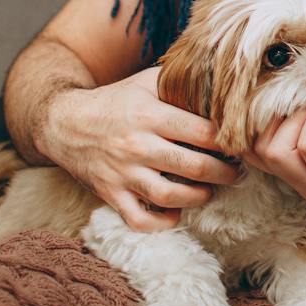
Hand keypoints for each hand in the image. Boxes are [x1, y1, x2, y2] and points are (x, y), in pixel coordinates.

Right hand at [38, 65, 240, 232]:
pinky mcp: (110, 194)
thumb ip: (181, 86)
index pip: (202, 132)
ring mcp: (122, 173)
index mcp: (149, 115)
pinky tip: (177, 212)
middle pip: (193, 166)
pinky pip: (139, 220)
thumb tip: (221, 88)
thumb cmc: (116, 101)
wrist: (64, 122)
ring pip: (170, 195)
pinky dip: (162, 223)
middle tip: (236, 172)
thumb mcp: (146, 83)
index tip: (240, 144)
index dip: (228, 140)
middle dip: (224, 173)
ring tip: (210, 191)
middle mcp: (137, 145)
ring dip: (199, 197)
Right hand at [246, 105, 305, 201]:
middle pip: (258, 150)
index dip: (250, 124)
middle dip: (275, 116)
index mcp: (296, 170)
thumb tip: (288, 87)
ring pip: (277, 151)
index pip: (250, 154)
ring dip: (296, 117)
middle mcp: (301, 182)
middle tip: (305, 100)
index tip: (274, 98)